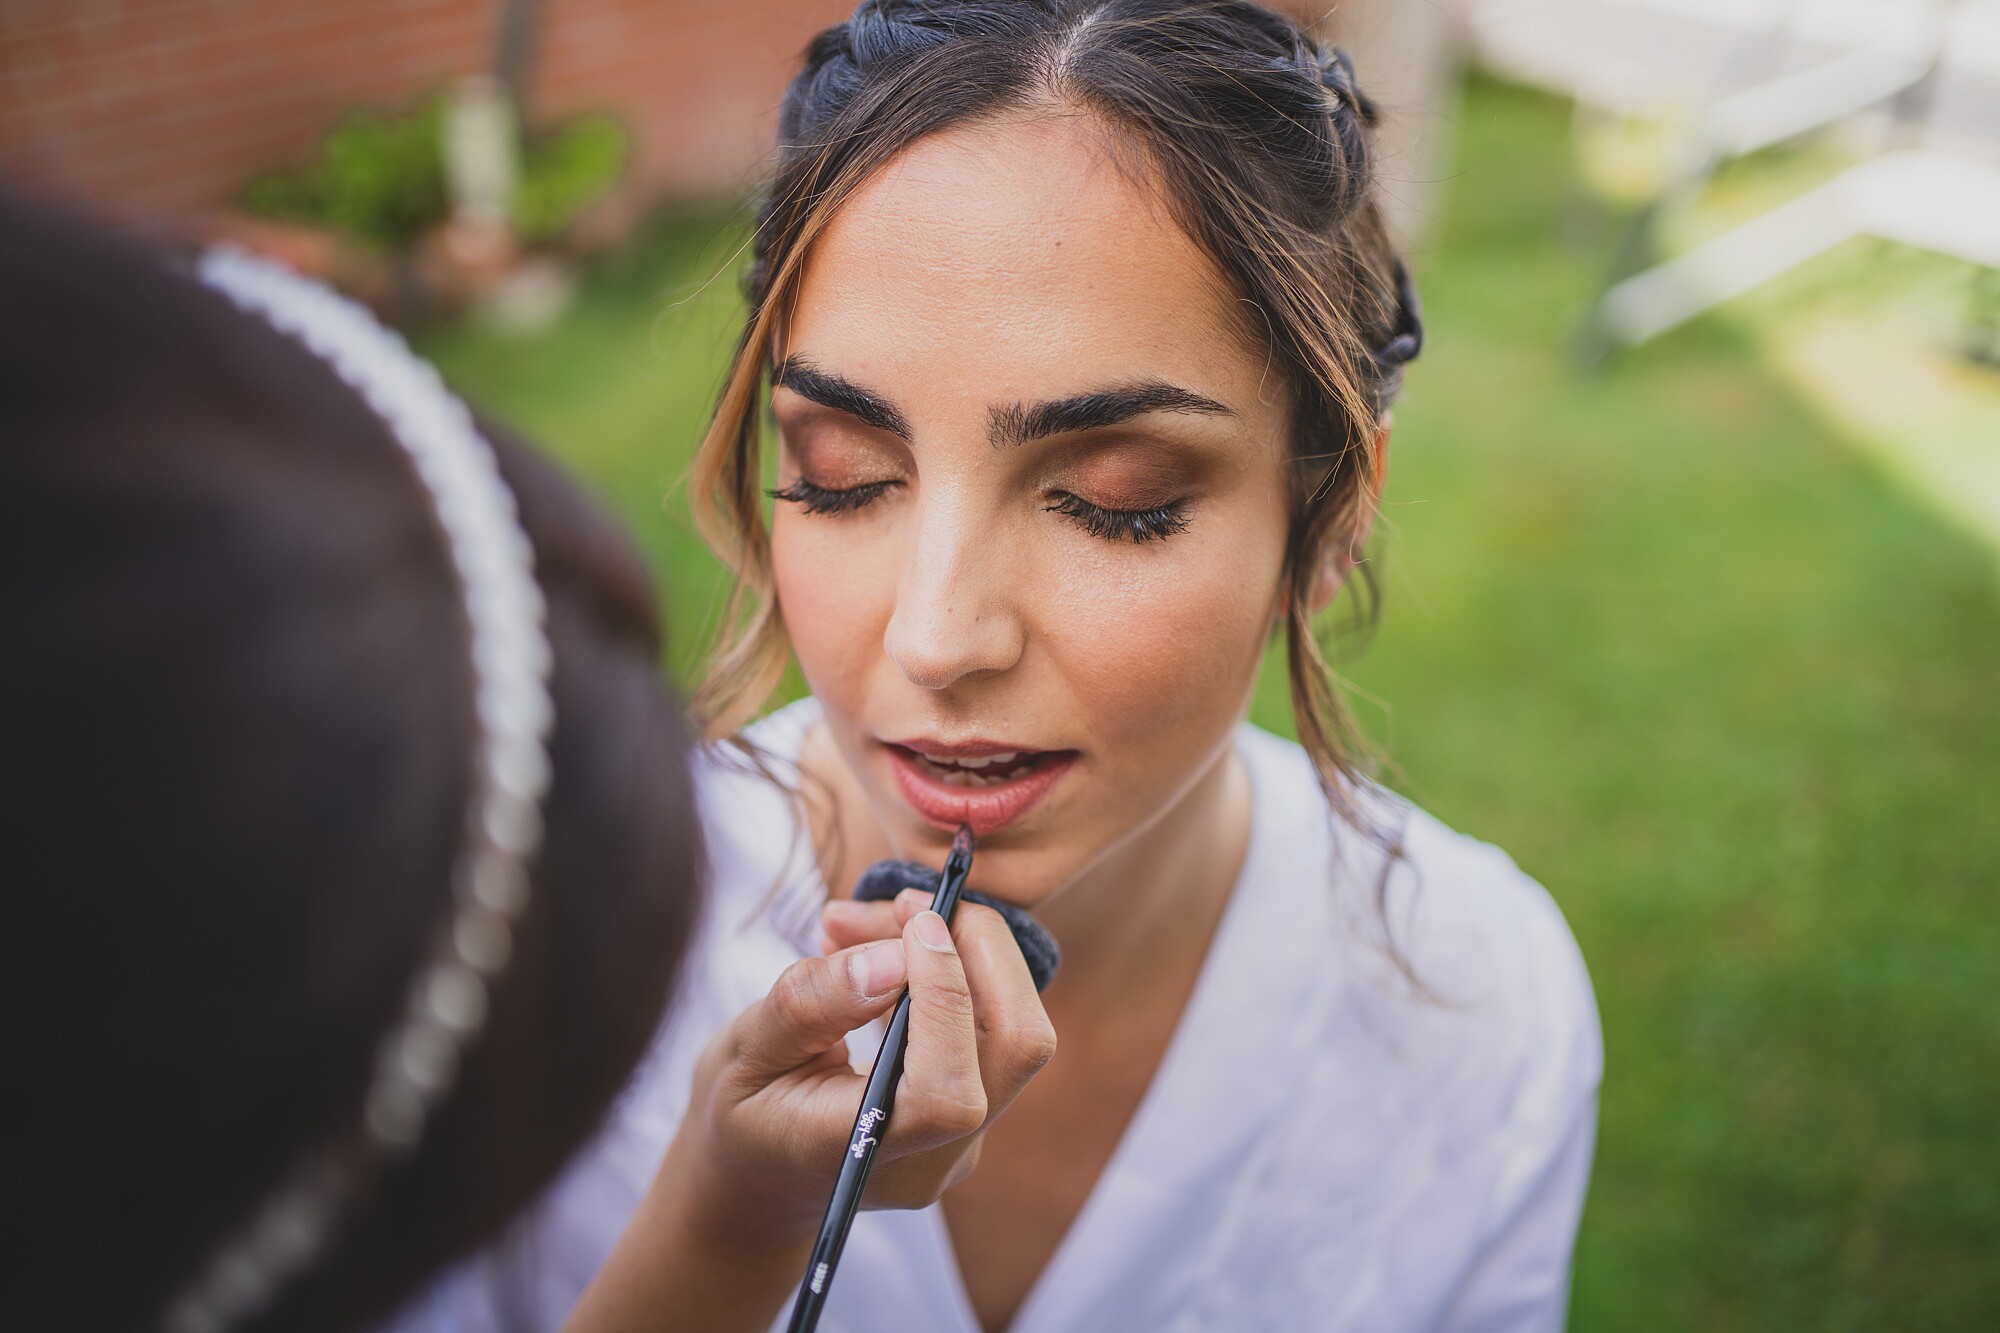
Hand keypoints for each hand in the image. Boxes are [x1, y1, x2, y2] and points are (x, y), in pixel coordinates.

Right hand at [566, 901, 1054, 1332]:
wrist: (760, 1175)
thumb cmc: (742, 1112)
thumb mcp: (743, 1053)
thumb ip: (810, 1007)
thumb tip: (893, 958)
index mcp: (863, 1157)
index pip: (947, 1090)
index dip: (945, 994)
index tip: (912, 921)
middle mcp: (934, 1160)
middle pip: (1017, 1046)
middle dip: (976, 949)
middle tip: (901, 902)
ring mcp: (964, 1142)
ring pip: (1016, 1028)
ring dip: (962, 950)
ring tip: (866, 922)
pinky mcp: (976, 1112)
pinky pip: (993, 1027)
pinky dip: (954, 970)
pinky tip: (884, 951)